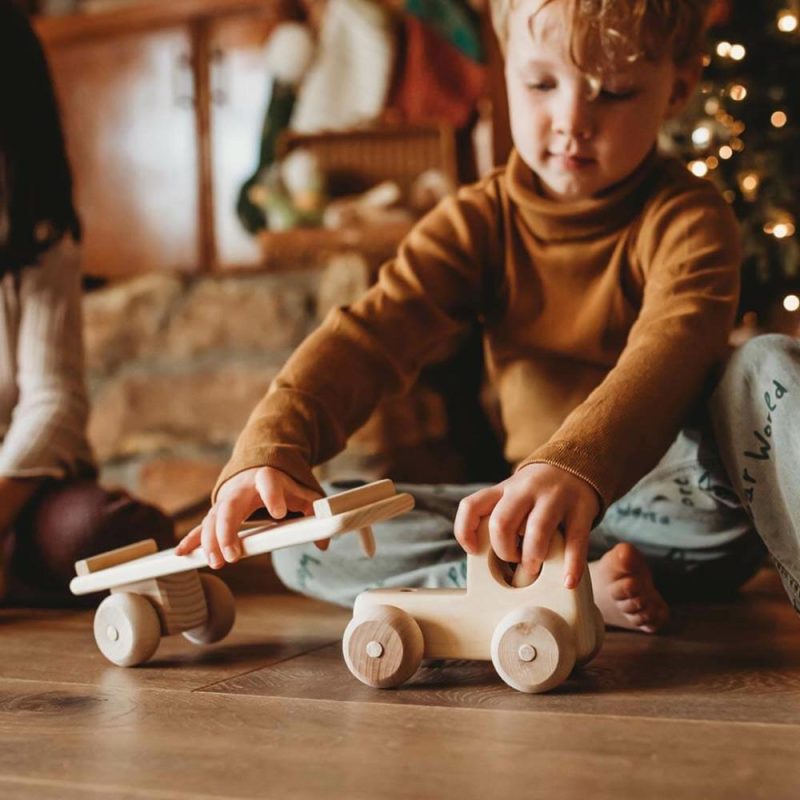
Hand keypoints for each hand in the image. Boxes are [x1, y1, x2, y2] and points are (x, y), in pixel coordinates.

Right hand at [175, 466, 322, 568]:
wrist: (256, 470)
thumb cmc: (280, 486)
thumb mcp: (300, 494)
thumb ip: (314, 512)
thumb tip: (324, 543)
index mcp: (266, 479)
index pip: (269, 483)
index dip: (273, 496)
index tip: (278, 513)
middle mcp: (241, 489)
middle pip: (230, 506)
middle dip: (228, 531)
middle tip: (233, 556)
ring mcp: (225, 501)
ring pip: (212, 520)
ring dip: (210, 542)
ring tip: (216, 562)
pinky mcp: (215, 514)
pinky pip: (201, 527)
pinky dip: (192, 541)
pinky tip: (182, 554)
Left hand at [453, 463, 599, 588]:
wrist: (575, 463)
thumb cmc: (536, 492)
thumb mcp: (511, 494)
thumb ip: (498, 516)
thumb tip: (488, 557)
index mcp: (504, 489)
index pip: (472, 506)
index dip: (465, 531)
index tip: (473, 550)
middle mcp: (526, 490)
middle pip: (502, 522)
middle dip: (504, 550)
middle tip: (514, 560)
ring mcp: (554, 498)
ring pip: (536, 530)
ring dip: (532, 556)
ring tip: (535, 565)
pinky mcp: (581, 510)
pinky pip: (575, 541)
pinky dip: (571, 565)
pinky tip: (567, 580)